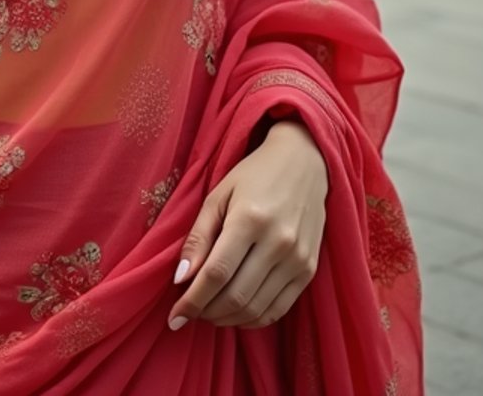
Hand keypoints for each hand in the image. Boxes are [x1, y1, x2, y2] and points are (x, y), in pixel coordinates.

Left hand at [168, 120, 327, 331]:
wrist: (305, 163)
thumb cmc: (253, 176)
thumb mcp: (218, 196)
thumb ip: (198, 237)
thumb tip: (180, 279)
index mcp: (249, 219)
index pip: (216, 273)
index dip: (192, 300)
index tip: (174, 317)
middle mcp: (278, 242)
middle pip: (236, 296)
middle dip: (206, 312)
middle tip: (190, 312)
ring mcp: (297, 259)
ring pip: (256, 309)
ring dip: (227, 319)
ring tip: (209, 313)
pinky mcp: (309, 270)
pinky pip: (278, 309)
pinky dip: (253, 319)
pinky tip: (236, 312)